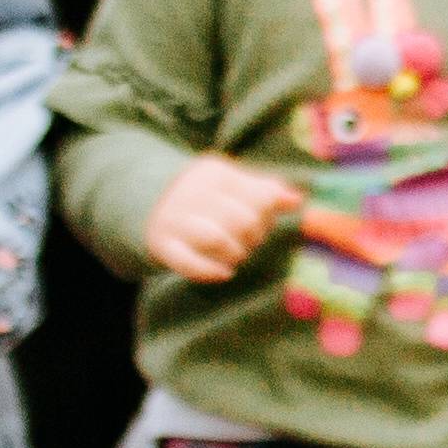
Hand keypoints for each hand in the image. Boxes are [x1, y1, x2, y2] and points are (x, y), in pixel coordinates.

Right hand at [143, 152, 305, 284]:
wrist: (150, 201)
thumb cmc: (208, 197)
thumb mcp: (235, 185)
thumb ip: (267, 192)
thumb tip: (297, 201)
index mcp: (216, 173)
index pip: (261, 198)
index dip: (268, 216)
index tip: (262, 220)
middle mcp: (193, 193)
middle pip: (242, 221)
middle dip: (254, 237)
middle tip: (248, 241)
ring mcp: (175, 219)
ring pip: (217, 240)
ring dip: (236, 254)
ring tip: (236, 255)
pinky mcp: (162, 244)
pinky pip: (188, 263)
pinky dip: (210, 272)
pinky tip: (225, 274)